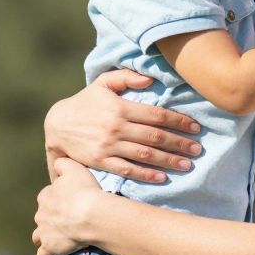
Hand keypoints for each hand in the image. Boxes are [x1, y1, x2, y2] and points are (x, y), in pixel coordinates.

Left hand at [34, 158, 107, 254]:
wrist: (90, 215)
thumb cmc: (85, 190)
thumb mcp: (74, 168)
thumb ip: (63, 164)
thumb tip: (58, 163)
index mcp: (46, 195)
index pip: (47, 197)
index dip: (57, 200)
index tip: (68, 203)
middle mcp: (41, 213)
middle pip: (42, 217)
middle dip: (50, 219)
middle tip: (67, 222)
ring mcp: (44, 232)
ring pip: (38, 236)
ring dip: (44, 238)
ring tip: (56, 240)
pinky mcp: (50, 247)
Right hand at [44, 69, 203, 183]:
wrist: (57, 125)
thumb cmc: (85, 102)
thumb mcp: (102, 83)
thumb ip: (126, 77)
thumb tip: (150, 79)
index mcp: (121, 107)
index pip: (157, 115)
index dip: (179, 121)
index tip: (196, 127)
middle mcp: (116, 127)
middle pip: (156, 136)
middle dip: (180, 143)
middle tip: (198, 149)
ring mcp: (109, 146)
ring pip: (145, 154)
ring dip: (169, 160)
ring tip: (187, 165)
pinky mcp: (100, 161)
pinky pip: (127, 170)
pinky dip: (146, 174)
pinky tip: (162, 177)